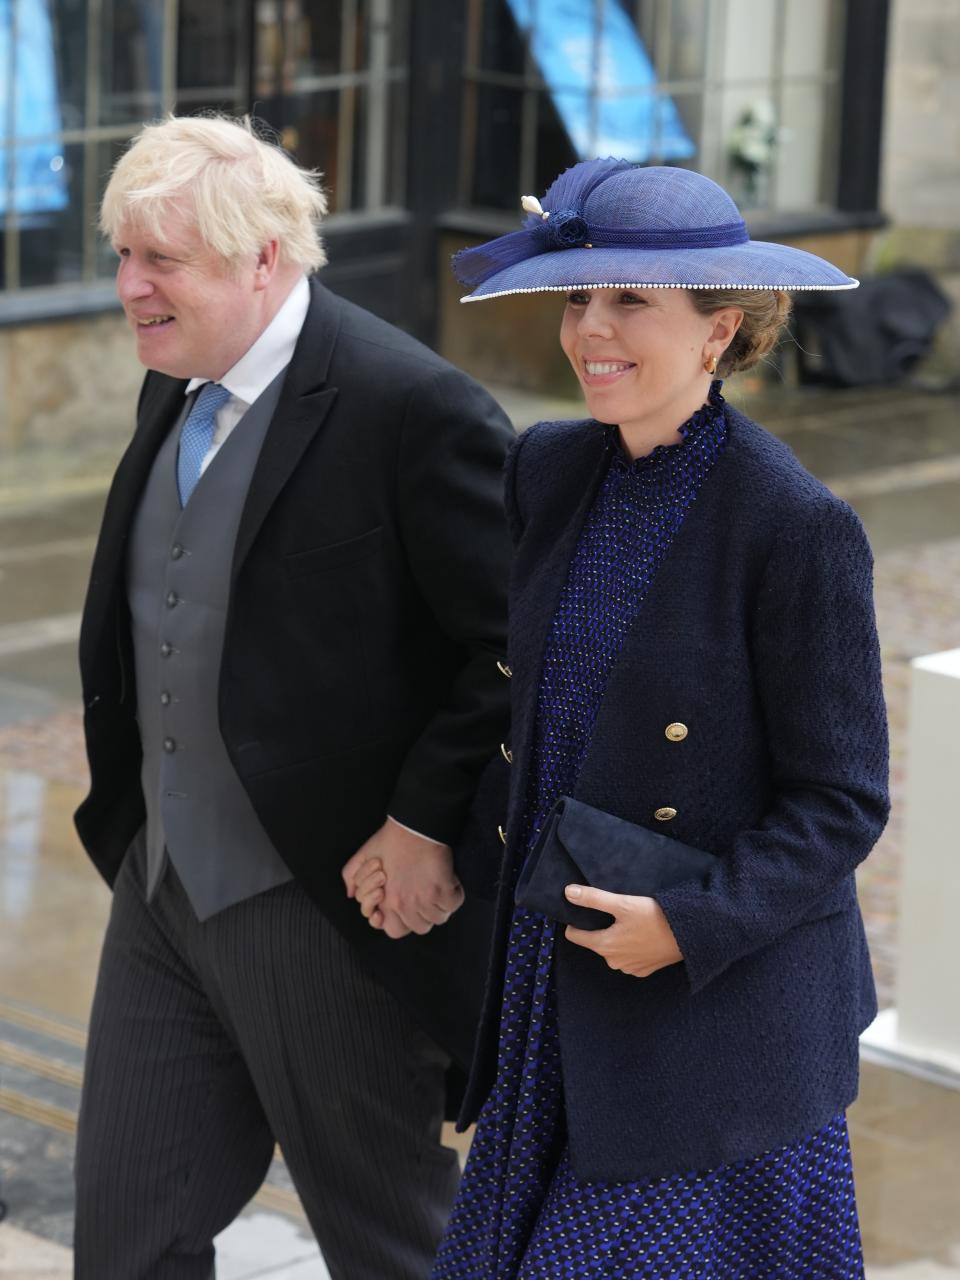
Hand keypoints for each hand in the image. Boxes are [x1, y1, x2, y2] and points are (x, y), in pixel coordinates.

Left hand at [342, 820, 463, 939]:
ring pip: (438, 918)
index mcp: (386, 901)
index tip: (408, 909)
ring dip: (440, 906)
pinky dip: (454, 895)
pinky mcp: (442, 890)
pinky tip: (450, 883)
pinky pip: (453, 904)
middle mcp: (404, 904)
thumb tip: (351, 894)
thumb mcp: (362, 857)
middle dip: (423, 915)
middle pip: (419, 927)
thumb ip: (351, 877)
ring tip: (439, 890)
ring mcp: (424, 900)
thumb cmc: (391, 840)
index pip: (394, 930)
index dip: (403, 922)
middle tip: (425, 899)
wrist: (414, 826)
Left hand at [563, 885, 682, 976]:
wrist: (689, 935)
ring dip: (618, 937)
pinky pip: (629, 956)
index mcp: (604, 946)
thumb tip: (568, 892)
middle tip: (617, 912)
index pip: (575, 935)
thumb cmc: (655, 918)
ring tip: (632, 922)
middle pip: (596, 941)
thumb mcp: (622, 903)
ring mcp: (629, 968)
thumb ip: (593, 899)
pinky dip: (632, 946)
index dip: (576, 921)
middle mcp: (613, 961)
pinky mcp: (644, 970)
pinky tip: (643, 934)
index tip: (586, 910)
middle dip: (601, 927)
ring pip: (613, 949)